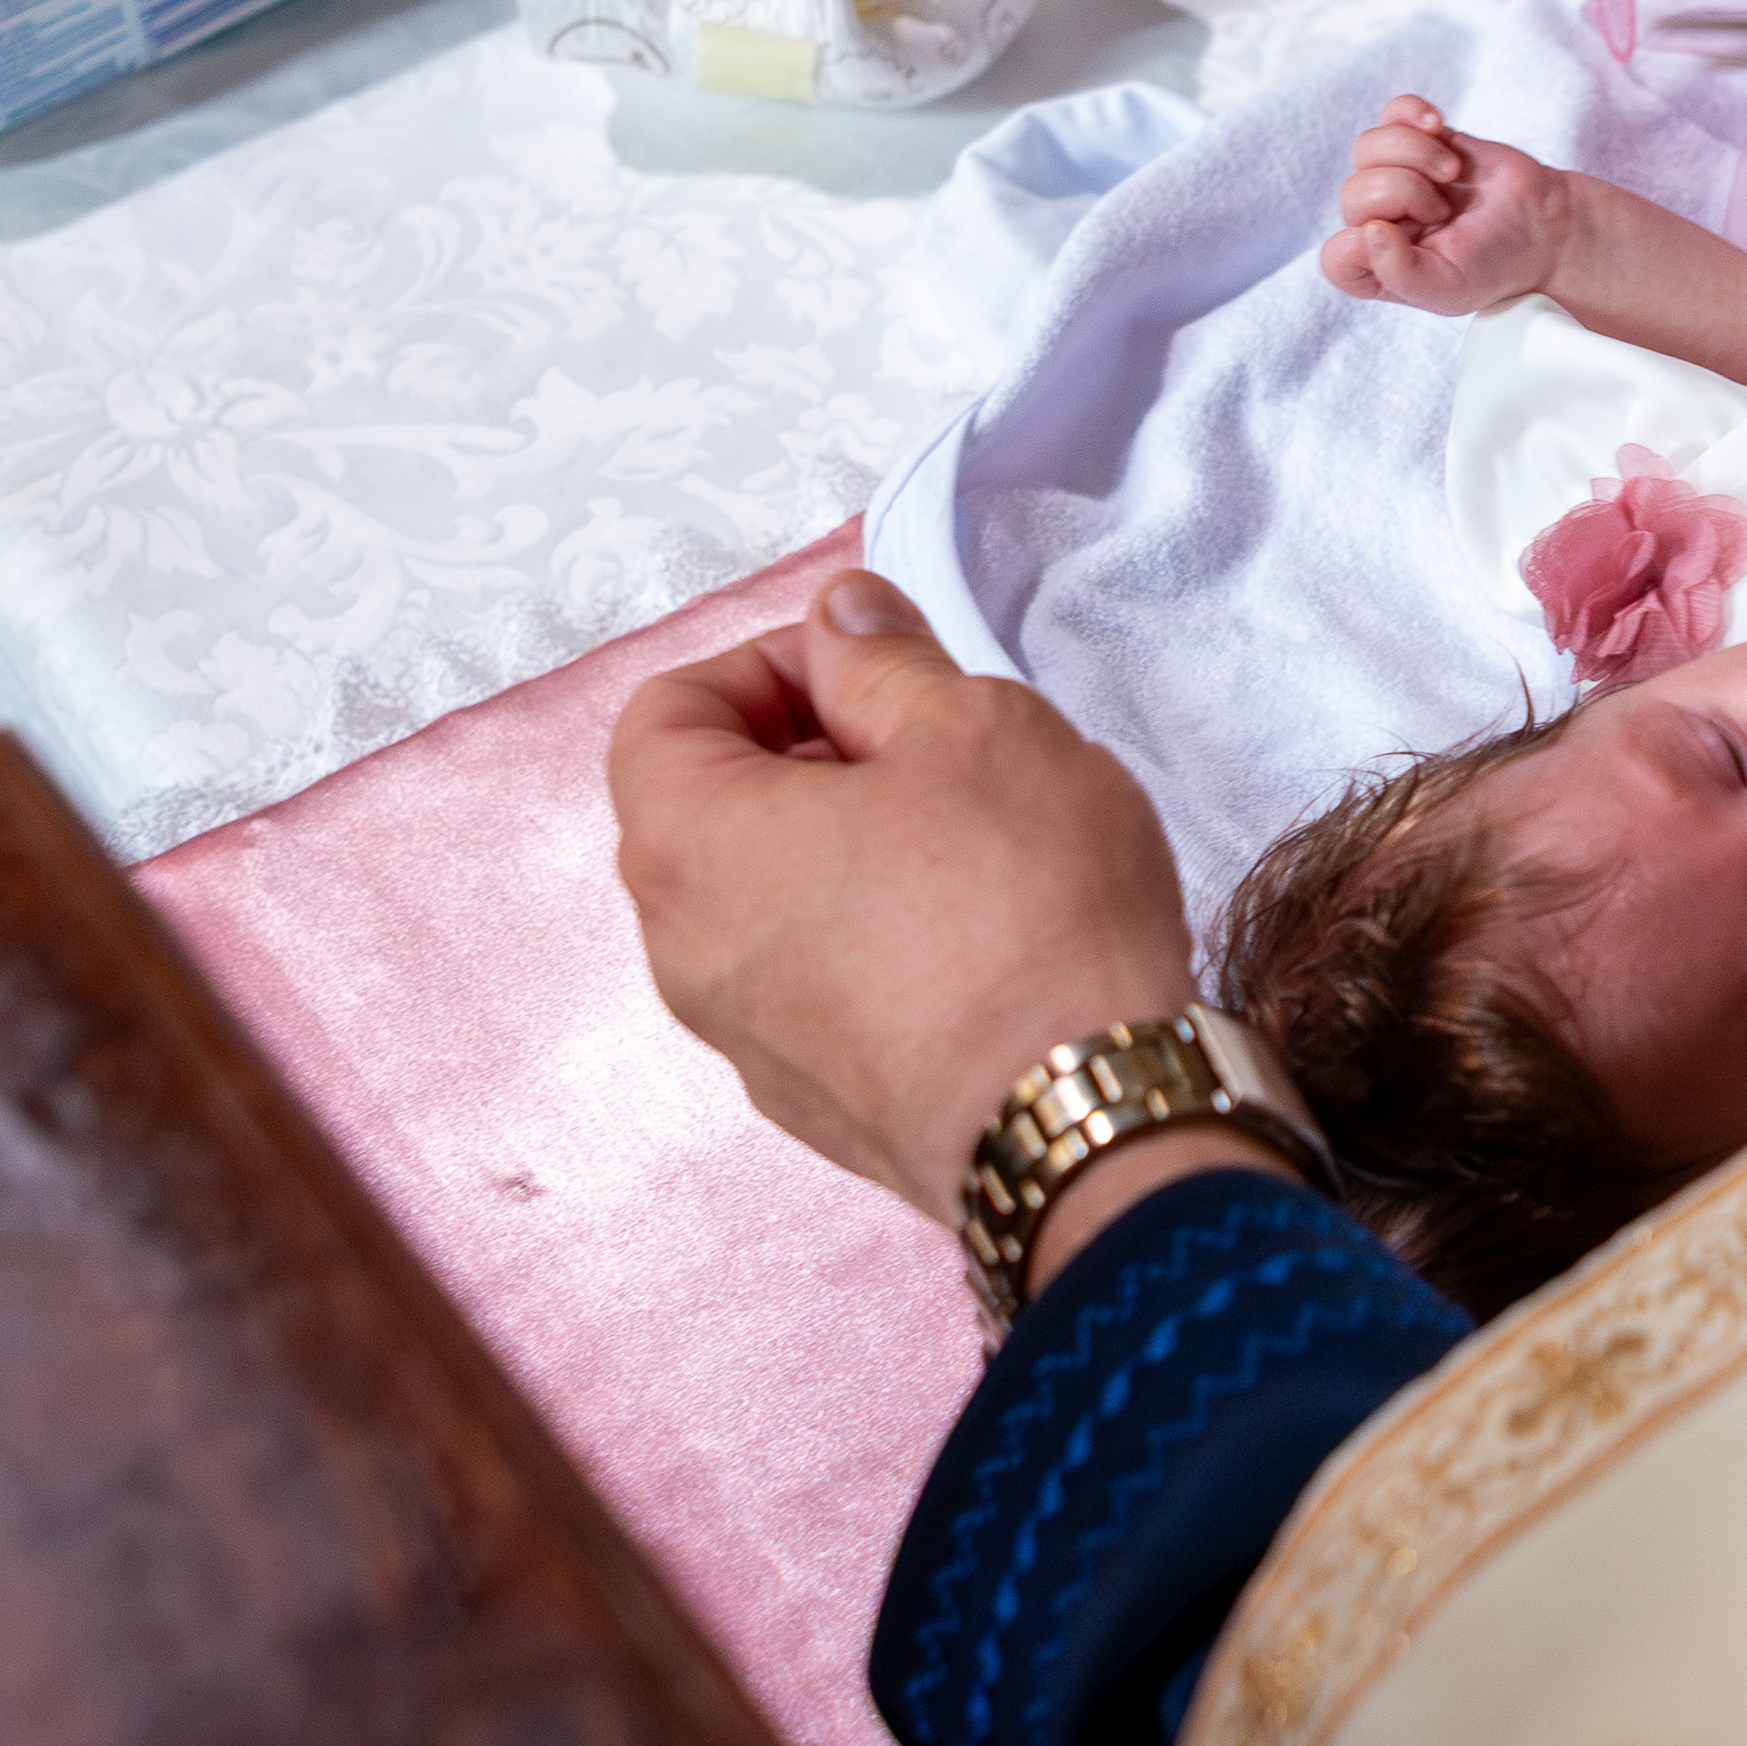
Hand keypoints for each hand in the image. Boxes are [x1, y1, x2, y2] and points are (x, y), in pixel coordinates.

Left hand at [610, 571, 1220, 1270]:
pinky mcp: (820, 1106)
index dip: (765, 666)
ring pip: (768, 906)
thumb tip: (841, 621)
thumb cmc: (1022, 918)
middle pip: (709, 812)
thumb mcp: (972, 725)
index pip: (663, 713)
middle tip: (932, 745)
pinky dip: (872, 942)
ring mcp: (748, 1045)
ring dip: (848, 852)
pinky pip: (817, 989)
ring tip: (971, 843)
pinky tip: (979, 938)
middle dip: (813, 756)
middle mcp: (687, 954)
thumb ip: (884, 659)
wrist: (1083, 1124)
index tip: (867, 667)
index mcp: (691, 843)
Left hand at [1317, 95, 1575, 312]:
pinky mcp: (1418, 139)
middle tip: (1446, 209)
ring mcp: (1394, 177)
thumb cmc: (1495, 265)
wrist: (1541, 227)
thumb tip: (1367, 232)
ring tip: (1451, 172)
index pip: (1337, 258)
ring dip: (1416, 154)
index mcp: (1377, 268)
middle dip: (1406, 194)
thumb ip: (1401, 273)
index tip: (1412, 238)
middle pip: (1353, 193)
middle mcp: (1376, 222)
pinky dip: (1412, 114)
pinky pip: (1391, 113)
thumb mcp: (1450, 288)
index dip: (1367, 244)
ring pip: (1368, 147)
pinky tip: (1439, 127)